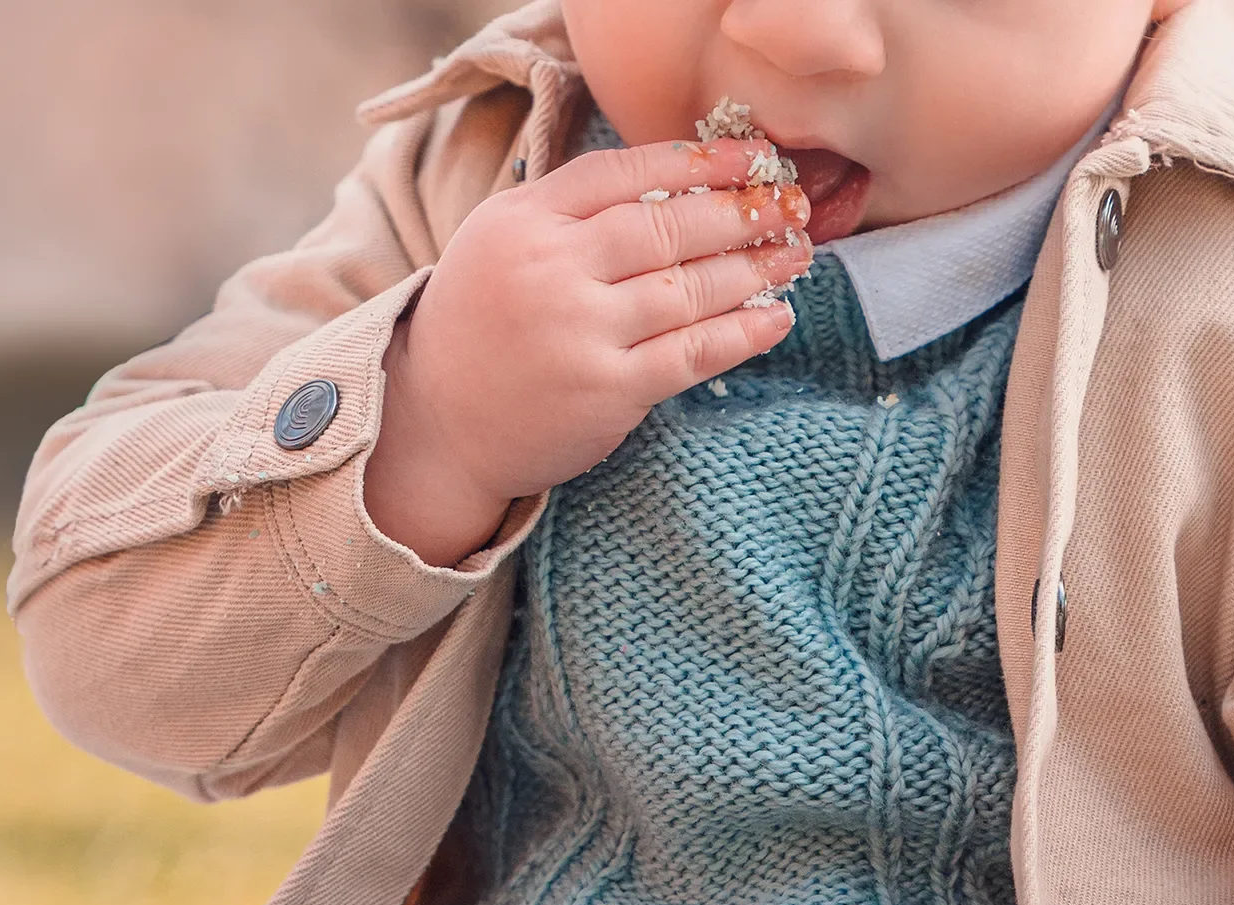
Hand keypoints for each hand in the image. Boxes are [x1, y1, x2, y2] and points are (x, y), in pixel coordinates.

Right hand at [364, 137, 813, 567]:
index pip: (624, 173)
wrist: (438, 421)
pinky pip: (691, 353)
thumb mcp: (501, 240)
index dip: (696, 161)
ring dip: (753, 268)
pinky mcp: (608, 391)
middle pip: (666, 225)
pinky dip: (741, 333)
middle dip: (739, 211)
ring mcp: (581, 333)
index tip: (750, 155)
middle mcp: (551, 270)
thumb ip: (571, 208)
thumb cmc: (483, 324)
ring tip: (795, 254)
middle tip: (788, 202)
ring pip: (688, 288)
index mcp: (524, 221)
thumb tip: (676, 177)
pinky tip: (777, 317)